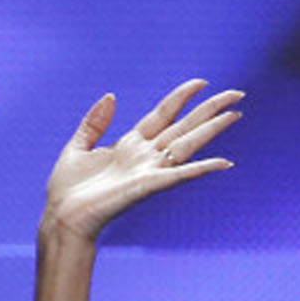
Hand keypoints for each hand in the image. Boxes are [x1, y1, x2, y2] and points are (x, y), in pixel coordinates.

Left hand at [41, 79, 241, 244]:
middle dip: (209, 110)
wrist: (62, 218)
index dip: (181, 98)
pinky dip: (201, 169)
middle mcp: (144, 156)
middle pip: (184, 126)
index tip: (200, 82)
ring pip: (187, 144)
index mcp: (128, 145)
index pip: (162, 115)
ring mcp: (148, 171)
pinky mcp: (147, 186)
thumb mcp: (77, 147)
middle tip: (237, 94)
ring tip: (235, 114)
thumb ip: (94, 123)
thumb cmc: (67, 190)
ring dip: (212, 129)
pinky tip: (224, 162)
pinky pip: (179, 175)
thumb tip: (111, 96)